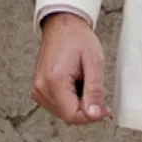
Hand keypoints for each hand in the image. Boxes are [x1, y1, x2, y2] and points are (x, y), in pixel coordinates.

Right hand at [32, 10, 107, 125]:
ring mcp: (37, 89)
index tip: (104, 108)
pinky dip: (70, 100)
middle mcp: (41, 88)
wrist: (62, 25)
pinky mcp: (38, 89)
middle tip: (97, 91)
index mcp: (54, 81)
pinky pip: (57, 105)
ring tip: (83, 82)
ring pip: (63, 112)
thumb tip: (94, 115)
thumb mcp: (94, 62)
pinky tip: (75, 84)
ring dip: (78, 104)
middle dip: (86, 109)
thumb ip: (94, 91)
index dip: (91, 116)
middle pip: (68, 116)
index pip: (72, 115)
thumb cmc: (77, 38)